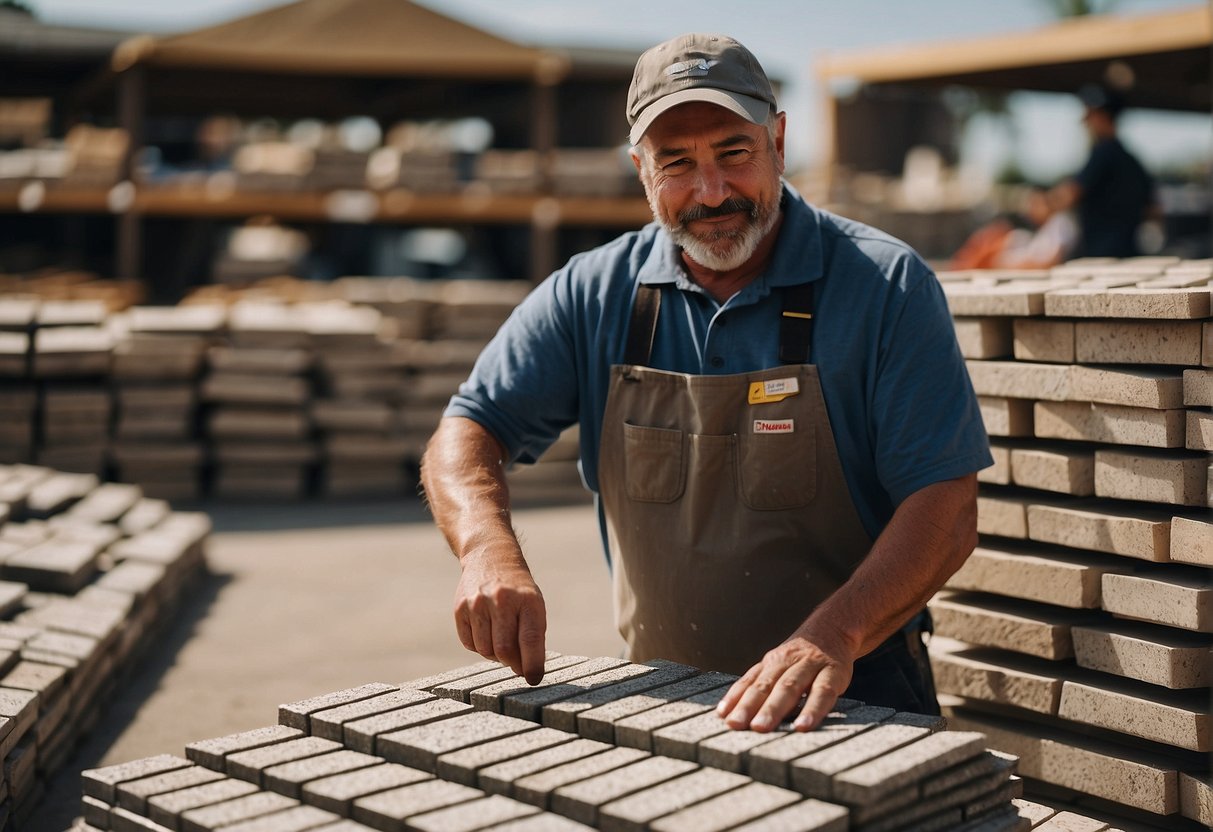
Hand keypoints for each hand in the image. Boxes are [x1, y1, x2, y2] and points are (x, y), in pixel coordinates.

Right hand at [453, 550, 547, 683]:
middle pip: (504, 650)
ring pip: (485, 650)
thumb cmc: (518, 590)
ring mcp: (478, 603)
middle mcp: (502, 600)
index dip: (532, 664)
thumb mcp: (533, 605)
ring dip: (495, 654)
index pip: (531, 640)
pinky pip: (469, 643)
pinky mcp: (460, 608)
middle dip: (512, 663)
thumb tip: (528, 673)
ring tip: (501, 639)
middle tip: (517, 663)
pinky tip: (486, 631)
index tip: (534, 679)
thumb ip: (533, 636)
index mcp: (527, 600)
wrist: (490, 557)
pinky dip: (479, 645)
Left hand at [715, 628, 854, 731]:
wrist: (833, 628)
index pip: (750, 681)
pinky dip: (812, 709)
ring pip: (789, 686)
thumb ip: (764, 687)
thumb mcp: (781, 666)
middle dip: (749, 706)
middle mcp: (786, 661)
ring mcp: (810, 665)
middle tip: (736, 724)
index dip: (735, 698)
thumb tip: (738, 715)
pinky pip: (822, 692)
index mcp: (771, 662)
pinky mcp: (833, 673)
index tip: (723, 716)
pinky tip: (804, 725)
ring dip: (773, 707)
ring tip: (761, 727)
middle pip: (765, 685)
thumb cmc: (802, 658)